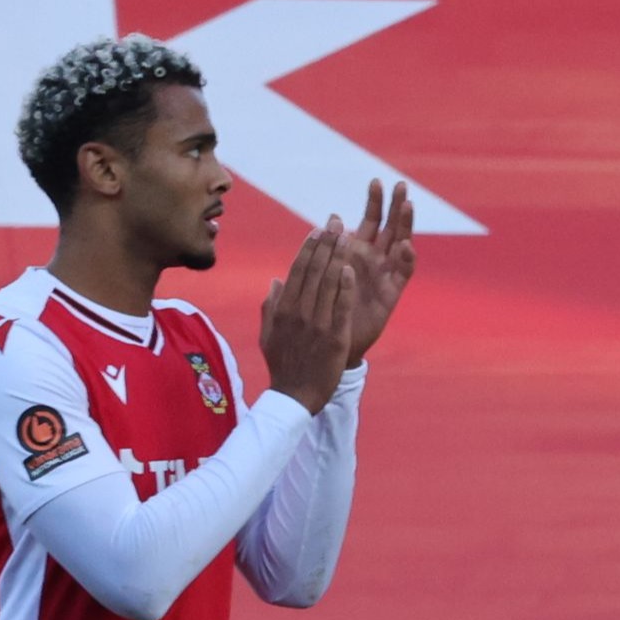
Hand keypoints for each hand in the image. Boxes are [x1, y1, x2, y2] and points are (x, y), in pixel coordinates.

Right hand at [255, 222, 356, 408]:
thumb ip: (271, 306)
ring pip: (328, 284)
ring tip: (347, 235)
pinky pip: (340, 308)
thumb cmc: (282, 365)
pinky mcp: (334, 337)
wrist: (295, 397)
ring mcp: (317, 324)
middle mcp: (299, 313)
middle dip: (326, 244)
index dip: (309, 248)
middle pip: (314, 271)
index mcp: (284, 310)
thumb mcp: (268, 334)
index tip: (319, 230)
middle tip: (336, 222)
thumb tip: (276, 280)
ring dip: (337, 257)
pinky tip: (350, 269)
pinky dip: (345, 288)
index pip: (297, 271)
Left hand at [335, 177, 418, 358]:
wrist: (327, 341)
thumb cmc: (321, 308)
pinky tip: (404, 245)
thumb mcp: (319, 274)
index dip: (374, 202)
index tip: (376, 181)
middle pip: (390, 226)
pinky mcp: (392, 293)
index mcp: (355, 251)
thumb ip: (325, 251)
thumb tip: (327, 221)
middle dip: (395, 206)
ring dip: (405, 226)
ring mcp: (384, 274)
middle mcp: (373, 259)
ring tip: (408, 205)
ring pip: (400, 243)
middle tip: (400, 184)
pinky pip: (403, 273)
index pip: (370, 220)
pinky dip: (405, 258)